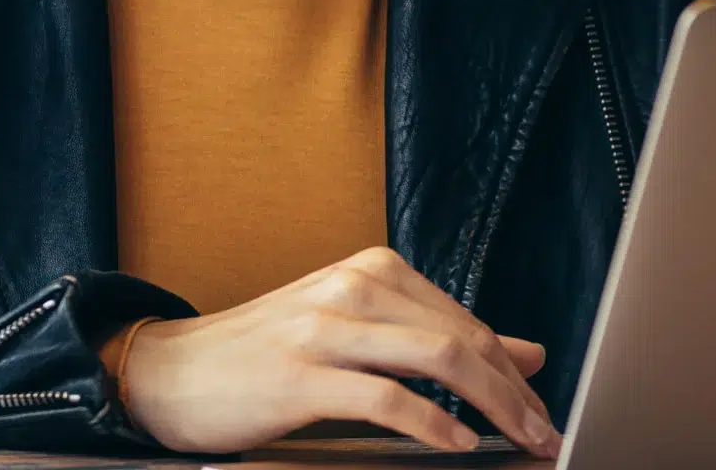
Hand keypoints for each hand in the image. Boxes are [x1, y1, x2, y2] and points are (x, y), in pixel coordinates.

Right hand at [120, 246, 561, 456]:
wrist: (169, 370)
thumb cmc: (267, 356)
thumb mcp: (360, 333)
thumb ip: (439, 339)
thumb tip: (528, 354)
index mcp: (376, 271)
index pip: (468, 322)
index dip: (514, 371)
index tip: (542, 410)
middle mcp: (357, 287)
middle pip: (463, 339)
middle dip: (515, 392)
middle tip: (546, 434)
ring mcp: (327, 327)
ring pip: (438, 359)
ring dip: (492, 405)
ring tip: (520, 440)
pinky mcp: (300, 375)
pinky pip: (385, 398)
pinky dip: (431, 423)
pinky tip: (458, 444)